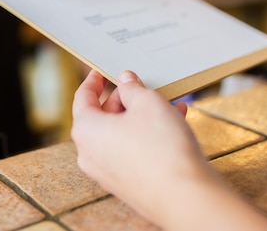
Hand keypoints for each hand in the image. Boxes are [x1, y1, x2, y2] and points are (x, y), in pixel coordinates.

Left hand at [71, 70, 212, 226]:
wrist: (184, 195)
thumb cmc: (161, 146)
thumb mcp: (147, 103)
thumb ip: (132, 88)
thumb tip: (125, 81)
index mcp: (86, 131)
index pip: (82, 98)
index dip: (93, 81)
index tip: (101, 71)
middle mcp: (90, 154)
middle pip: (102, 117)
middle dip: (124, 99)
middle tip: (142, 86)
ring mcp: (107, 172)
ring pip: (120, 134)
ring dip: (140, 116)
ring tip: (166, 102)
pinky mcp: (126, 184)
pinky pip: (131, 151)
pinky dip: (146, 135)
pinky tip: (174, 122)